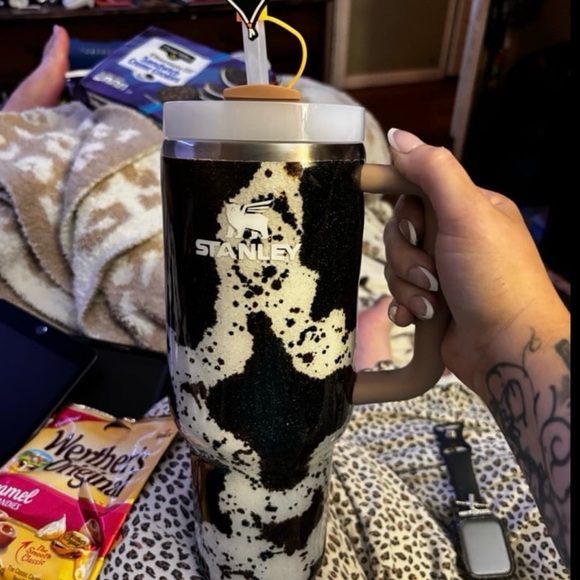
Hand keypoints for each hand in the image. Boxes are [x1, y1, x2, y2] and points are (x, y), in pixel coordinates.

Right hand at [384, 129, 567, 389]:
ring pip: (396, 265)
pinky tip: (418, 316)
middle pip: (399, 232)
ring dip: (408, 286)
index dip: (402, 209)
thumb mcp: (467, 214)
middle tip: (432, 273)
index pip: (415, 191)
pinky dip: (405, 305)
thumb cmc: (496, 280)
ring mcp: (443, 270)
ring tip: (433, 303)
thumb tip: (399, 136)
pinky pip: (398, 293)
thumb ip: (433, 171)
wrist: (507, 349)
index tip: (402, 223)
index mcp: (468, 209)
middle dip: (407, 257)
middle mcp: (455, 237)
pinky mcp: (431, 300)